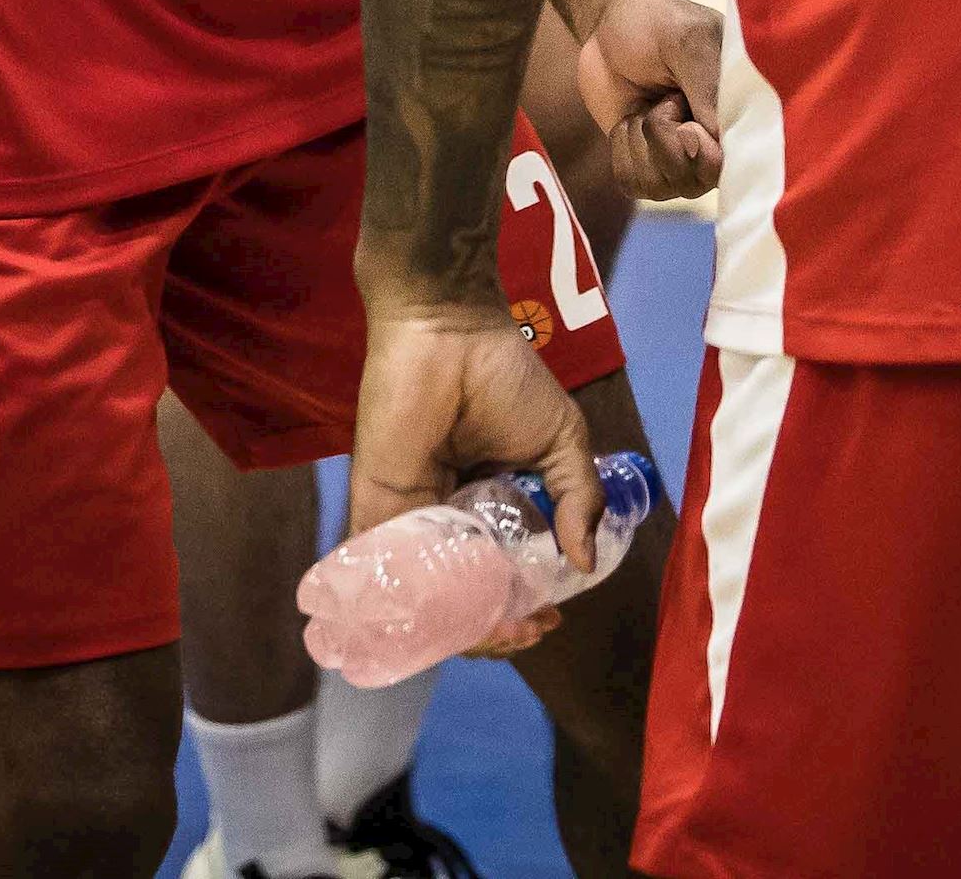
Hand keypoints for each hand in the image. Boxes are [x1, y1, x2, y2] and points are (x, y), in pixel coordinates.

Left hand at [344, 299, 599, 657]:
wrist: (449, 329)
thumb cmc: (504, 376)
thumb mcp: (562, 443)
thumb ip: (579, 500)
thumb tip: (585, 563)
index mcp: (488, 506)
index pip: (499, 576)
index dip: (521, 608)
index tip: (549, 618)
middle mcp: (446, 519)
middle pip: (462, 595)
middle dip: (494, 626)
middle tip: (526, 628)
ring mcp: (409, 517)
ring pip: (426, 594)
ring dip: (459, 626)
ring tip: (499, 631)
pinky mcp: (376, 506)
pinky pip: (384, 570)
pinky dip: (407, 604)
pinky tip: (445, 626)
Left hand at [574, 0, 727, 203]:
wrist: (610, 22)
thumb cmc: (657, 23)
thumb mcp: (688, 41)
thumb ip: (708, 86)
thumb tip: (718, 139)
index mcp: (741, 115)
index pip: (736, 168)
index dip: (705, 154)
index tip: (688, 123)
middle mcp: (715, 146)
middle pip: (694, 184)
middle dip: (665, 139)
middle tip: (666, 99)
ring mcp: (679, 159)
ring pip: (658, 187)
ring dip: (640, 140)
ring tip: (647, 104)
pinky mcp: (644, 164)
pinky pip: (631, 184)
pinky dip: (621, 148)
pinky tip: (629, 118)